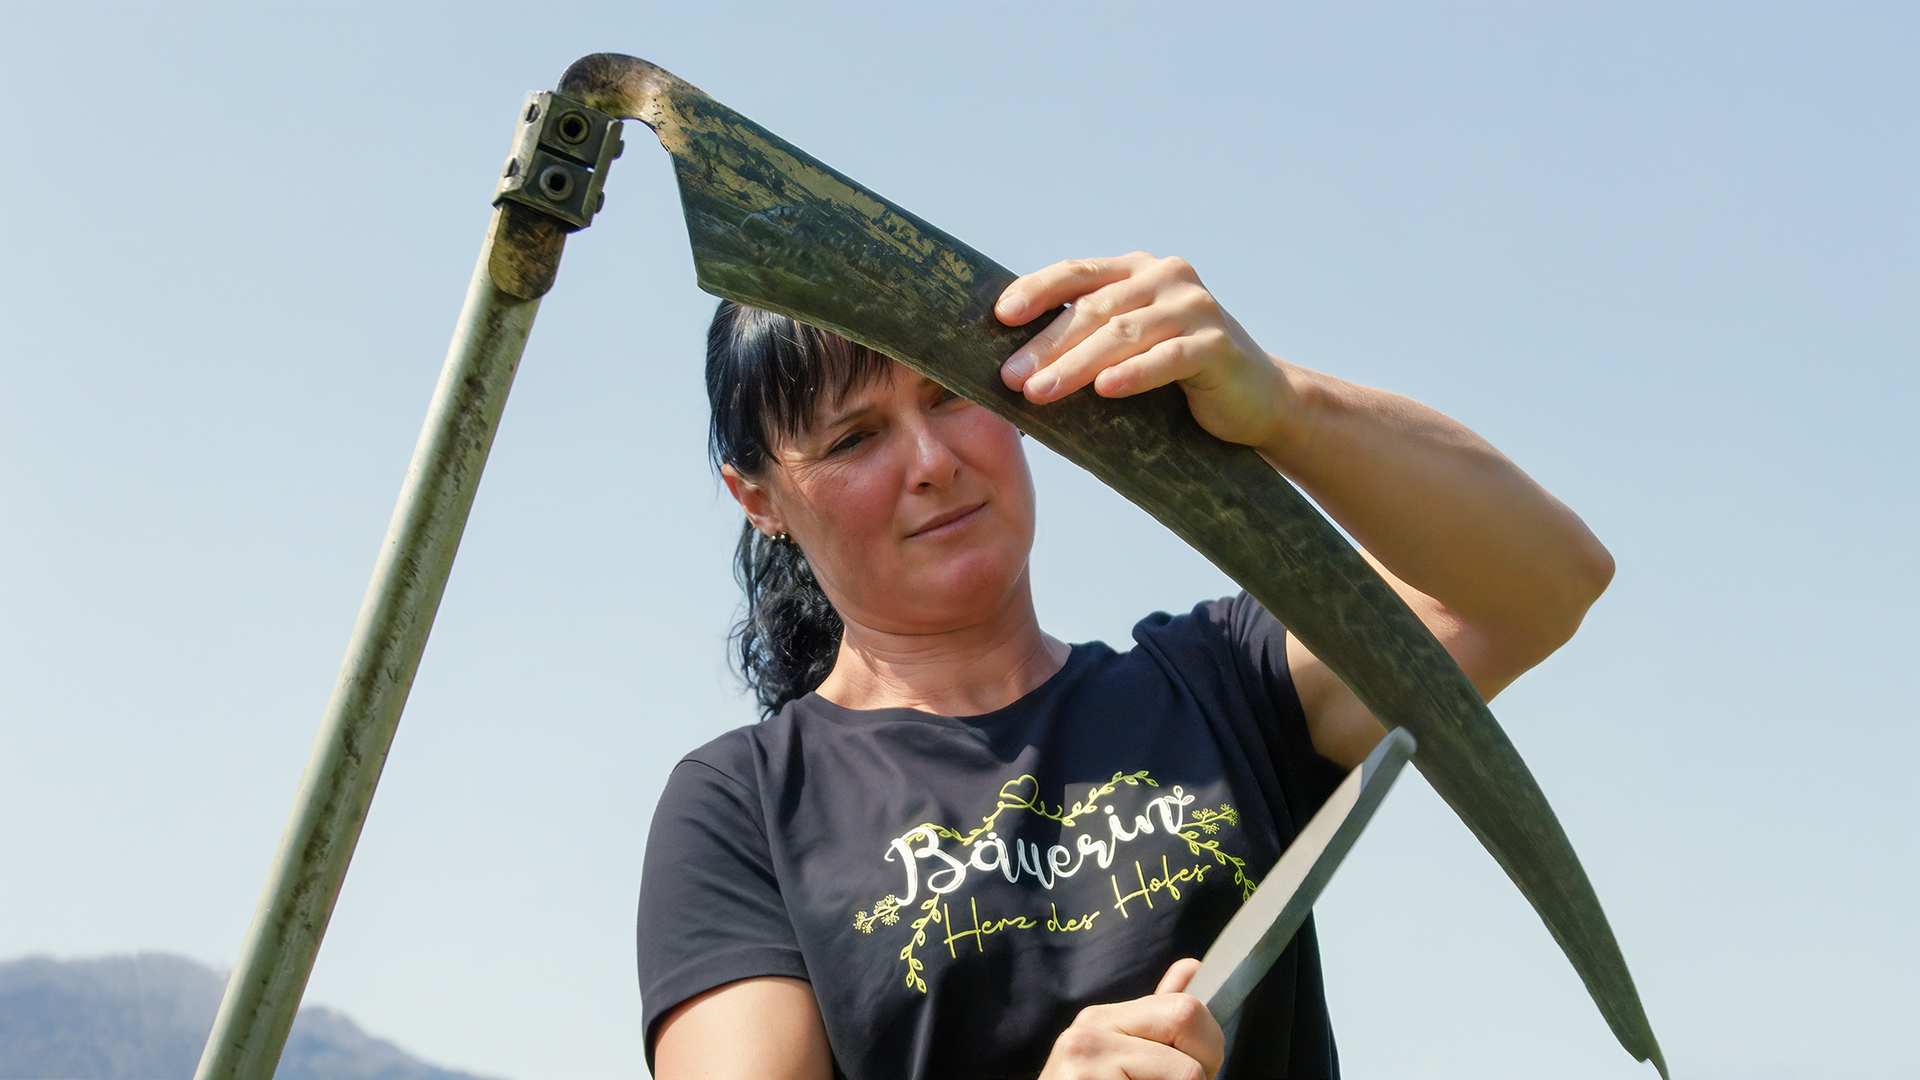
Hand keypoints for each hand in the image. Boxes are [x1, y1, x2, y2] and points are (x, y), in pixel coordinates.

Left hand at [997, 254, 1295, 452]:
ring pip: (1124, 333)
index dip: (1037, 290)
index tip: (1000, 316)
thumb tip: (1015, 358)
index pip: (1078, 272)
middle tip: (1009, 377)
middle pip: (1095, 309)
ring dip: (1076, 364)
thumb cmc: (1179, 374)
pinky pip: (1168, 357)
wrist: (1257, 399)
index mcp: (1138, 269)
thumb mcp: (1131, 344)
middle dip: (1048, 344)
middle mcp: (1167, 277)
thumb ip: (1091, 333)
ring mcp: (1196, 307)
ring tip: (1040, 392)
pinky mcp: (1218, 344)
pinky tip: (1105, 389)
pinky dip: (1134, 374)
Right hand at [1037, 958, 1224, 1079]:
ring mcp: (1085, 1068)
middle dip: (1202, 1067)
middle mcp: (1087, 1035)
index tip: (1195, 1071)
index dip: (1206, 1044)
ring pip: (1187, 1075)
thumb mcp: (1121, 1055)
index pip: (1185, 1009)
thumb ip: (1156, 1016)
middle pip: (1188, 1021)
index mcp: (1100, 1020)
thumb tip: (1191, 967)